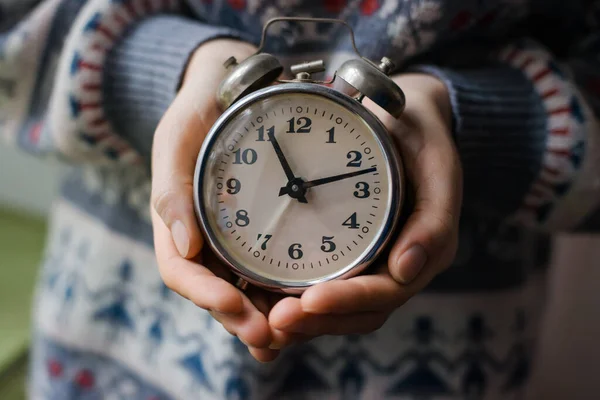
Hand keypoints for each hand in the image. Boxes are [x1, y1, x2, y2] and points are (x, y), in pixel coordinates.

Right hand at [151, 39, 290, 360]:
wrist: (228, 89)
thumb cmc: (197, 113)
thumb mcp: (175, 141)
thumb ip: (171, 188)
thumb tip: (183, 245)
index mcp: (176, 224)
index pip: (183, 272)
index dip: (207, 295)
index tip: (236, 308)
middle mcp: (203, 239)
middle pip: (216, 290)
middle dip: (240, 318)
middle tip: (269, 339)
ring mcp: (231, 239)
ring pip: (243, 287)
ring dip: (263, 316)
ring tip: (287, 338)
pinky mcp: (260, 232)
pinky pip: (269, 267)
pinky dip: (282, 292)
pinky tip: (304, 309)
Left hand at [269, 73, 461, 338]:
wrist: (403, 119)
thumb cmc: (421, 137)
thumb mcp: (437, 165)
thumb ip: (433, 217)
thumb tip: (406, 271)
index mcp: (420, 253)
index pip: (382, 294)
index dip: (347, 303)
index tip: (309, 301)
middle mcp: (391, 266)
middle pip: (353, 313)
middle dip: (315, 322)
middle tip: (273, 322)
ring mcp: (366, 262)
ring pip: (333, 309)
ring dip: (299, 321)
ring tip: (261, 324)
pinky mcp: (341, 251)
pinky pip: (316, 285)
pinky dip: (290, 300)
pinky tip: (259, 303)